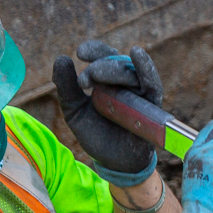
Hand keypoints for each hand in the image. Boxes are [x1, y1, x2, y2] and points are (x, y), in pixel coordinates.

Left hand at [51, 40, 163, 185]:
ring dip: (113, 70)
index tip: (80, 53)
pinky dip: (146, 68)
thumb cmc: (97, 135)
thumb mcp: (74, 111)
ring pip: (130, 71)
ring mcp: (139, 93)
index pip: (103, 55)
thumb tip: (61, 58)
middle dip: (99, 66)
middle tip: (84, 81)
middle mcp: (125, 83)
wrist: (114, 163)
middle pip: (116, 62)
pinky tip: (137, 54)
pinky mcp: (151, 105)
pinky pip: (151, 84)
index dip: (94, 50)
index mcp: (107, 80)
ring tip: (95, 78)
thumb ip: (66, 87)